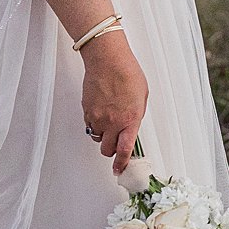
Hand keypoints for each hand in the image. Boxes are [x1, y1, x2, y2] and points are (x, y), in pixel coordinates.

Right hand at [81, 31, 148, 176]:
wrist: (108, 59)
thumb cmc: (127, 73)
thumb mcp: (142, 97)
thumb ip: (136, 116)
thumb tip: (131, 125)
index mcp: (130, 120)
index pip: (125, 150)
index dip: (122, 163)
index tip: (120, 169)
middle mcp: (112, 122)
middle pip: (107, 150)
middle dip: (111, 151)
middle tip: (114, 144)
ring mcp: (97, 117)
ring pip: (97, 138)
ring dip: (102, 135)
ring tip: (108, 122)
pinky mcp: (86, 110)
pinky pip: (89, 125)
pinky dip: (94, 124)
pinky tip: (100, 112)